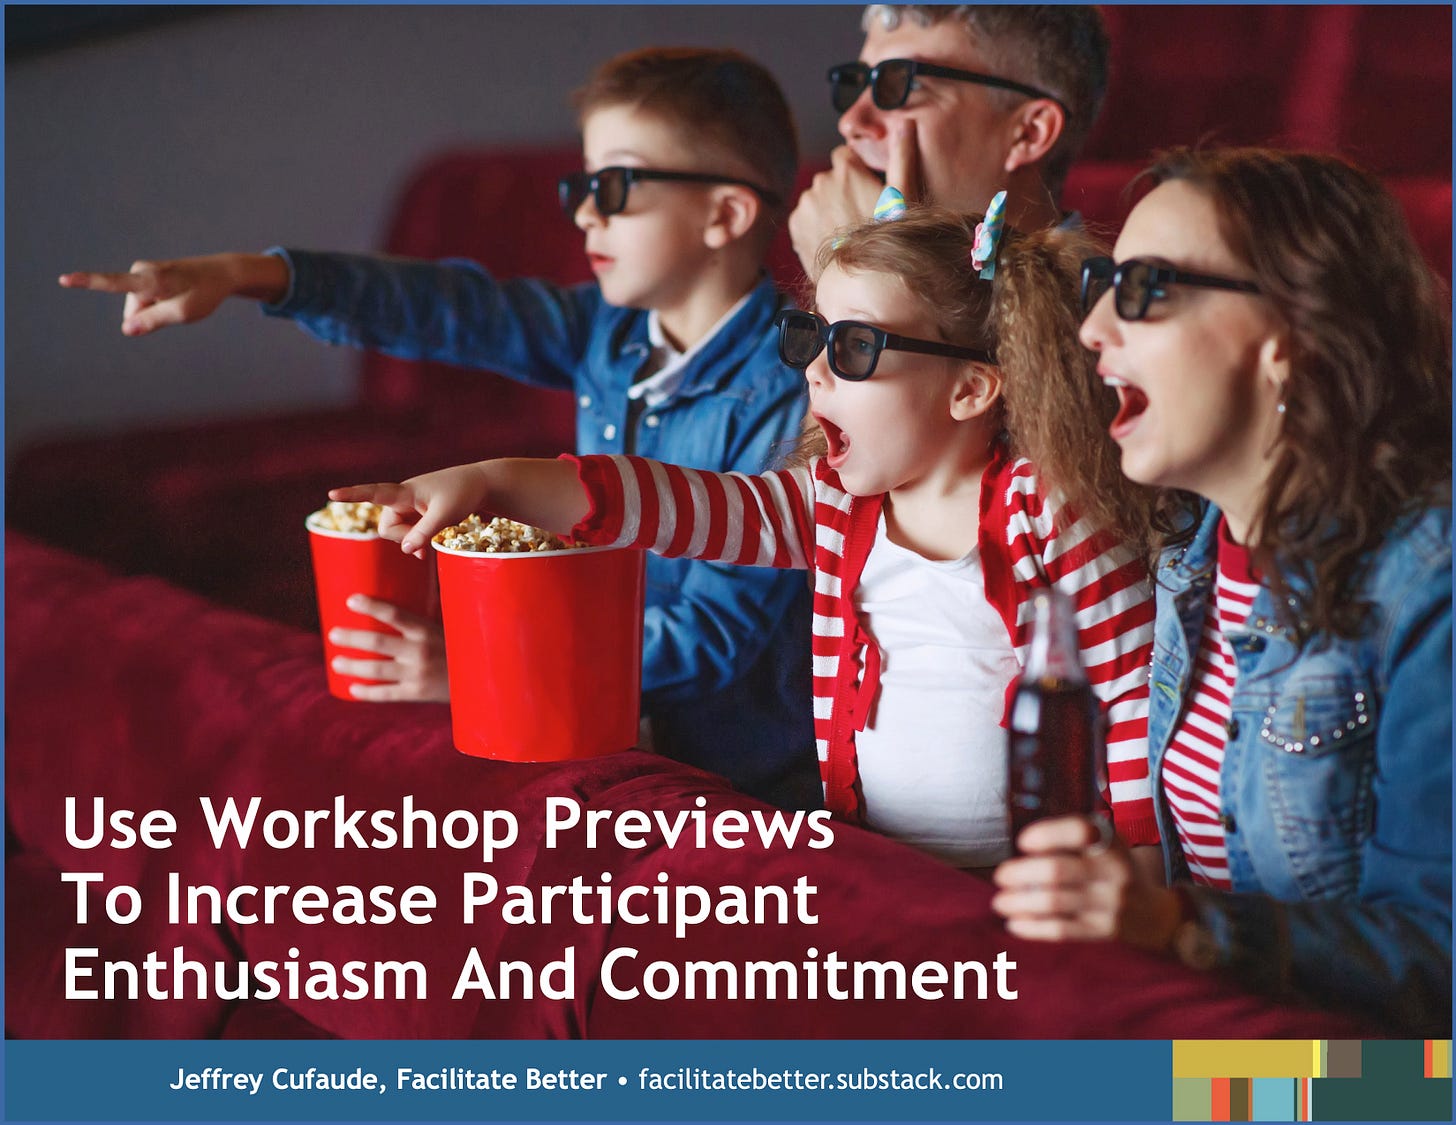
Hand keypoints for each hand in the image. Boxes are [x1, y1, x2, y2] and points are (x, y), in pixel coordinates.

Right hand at [57, 252, 287, 336]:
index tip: (63, 279)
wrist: (221, 273)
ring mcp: (144, 272)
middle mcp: (142, 271)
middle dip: (151, 316)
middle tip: (180, 306)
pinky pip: (147, 300)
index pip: (113, 283)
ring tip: (181, 298)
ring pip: (140, 306)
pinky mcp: (149, 275)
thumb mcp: (182, 313)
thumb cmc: (205, 293)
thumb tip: (127, 330)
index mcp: (150, 280)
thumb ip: (153, 321)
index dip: (86, 282)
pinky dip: (161, 304)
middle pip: (133, 309)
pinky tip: (179, 296)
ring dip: (159, 310)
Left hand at [328, 595, 448, 701]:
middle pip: (377, 642)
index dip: (371, 606)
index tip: (350, 600)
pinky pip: (386, 694)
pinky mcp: (417, 693)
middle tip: (332, 634)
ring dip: (352, 665)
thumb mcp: (444, 627)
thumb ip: (421, 619)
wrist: (481, 678)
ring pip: (376, 670)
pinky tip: (352, 689)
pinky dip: (367, 692)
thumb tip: (394, 600)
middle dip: (351, 637)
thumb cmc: (457, 646)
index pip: (394, 614)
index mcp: (426, 630)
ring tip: (336, 662)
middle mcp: (420, 651)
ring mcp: (418, 674)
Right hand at [331, 463, 492, 557]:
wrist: (479, 485)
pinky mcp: (416, 514)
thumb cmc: (463, 494)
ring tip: (431, 542)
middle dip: (403, 539)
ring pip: (396, 533)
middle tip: (426, 544)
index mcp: (406, 491)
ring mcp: (408, 507)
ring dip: (410, 541)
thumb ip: (424, 532)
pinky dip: (414, 543)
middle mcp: (402, 498)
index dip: (353, 495)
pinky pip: (406, 534)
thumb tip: (405, 550)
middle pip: (388, 528)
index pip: (374, 492)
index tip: (332, 494)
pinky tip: (424, 552)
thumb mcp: (446, 515)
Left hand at [789, 120, 922, 278]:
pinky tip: (832, 239)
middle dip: (843, 191)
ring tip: (847, 231)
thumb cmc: (886, 236)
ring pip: (818, 198)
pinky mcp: (794, 223)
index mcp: (845, 167)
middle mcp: (820, 180)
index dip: (858, 172)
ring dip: (828, 208)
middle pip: (832, 178)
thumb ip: (902, 156)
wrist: (859, 278)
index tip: (867, 192)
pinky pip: (805, 217)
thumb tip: (906, 123)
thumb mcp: (902, 197)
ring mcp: (805, 202)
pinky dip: (815, 225)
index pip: (846, 156)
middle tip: (860, 216)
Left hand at [990, 815, 1182, 951]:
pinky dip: (1033, 927)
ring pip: (1054, 902)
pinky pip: (1062, 930)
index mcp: (1111, 842)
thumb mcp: (1106, 842)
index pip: (1078, 830)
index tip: (1022, 842)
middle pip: (1057, 870)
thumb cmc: (1115, 870)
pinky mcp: (1104, 932)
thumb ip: (1072, 835)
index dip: (1046, 834)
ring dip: (1019, 902)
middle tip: (1000, 876)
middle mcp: (1114, 871)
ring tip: (1000, 902)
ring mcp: (1110, 904)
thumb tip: (1020, 842)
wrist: (1155, 915)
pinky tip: (1014, 924)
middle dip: (1020, 873)